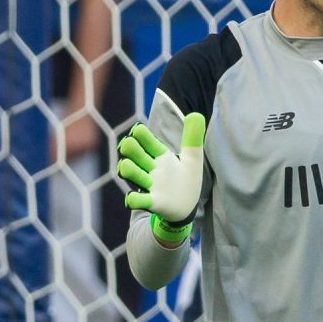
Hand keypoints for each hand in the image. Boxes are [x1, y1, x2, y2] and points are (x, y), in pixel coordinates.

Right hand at [117, 113, 205, 241]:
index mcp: (161, 155)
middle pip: (134, 154)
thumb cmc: (186, 180)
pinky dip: (133, 199)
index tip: (138, 130)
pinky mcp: (152, 202)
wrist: (187, 206)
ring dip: (128, 170)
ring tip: (126, 166)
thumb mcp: (193, 158)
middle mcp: (151, 168)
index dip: (141, 135)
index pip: (148, 141)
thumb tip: (196, 114)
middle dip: (130, 149)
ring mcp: (150, 185)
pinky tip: (132, 198)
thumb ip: (193, 138)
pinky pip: (138, 200)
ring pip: (132, 174)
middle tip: (128, 144)